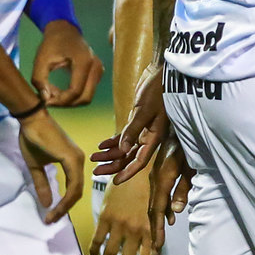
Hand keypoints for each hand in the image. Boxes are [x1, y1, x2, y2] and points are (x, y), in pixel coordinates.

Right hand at [19, 106, 86, 222]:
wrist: (31, 120)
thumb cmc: (33, 138)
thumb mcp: (36, 166)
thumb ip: (42, 184)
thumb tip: (46, 204)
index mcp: (73, 163)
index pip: (73, 189)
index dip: (63, 205)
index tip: (50, 216)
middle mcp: (80, 161)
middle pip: (77, 192)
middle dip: (64, 209)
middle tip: (51, 220)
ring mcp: (78, 160)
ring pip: (76, 190)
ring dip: (65, 206)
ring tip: (52, 217)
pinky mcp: (72, 159)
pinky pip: (73, 184)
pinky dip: (66, 198)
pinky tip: (56, 206)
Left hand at [31, 20, 103, 106]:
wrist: (65, 30)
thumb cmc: (52, 43)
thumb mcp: (40, 60)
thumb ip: (39, 80)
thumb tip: (45, 99)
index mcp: (84, 62)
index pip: (76, 91)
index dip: (61, 100)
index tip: (46, 101)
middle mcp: (96, 67)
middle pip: (85, 98)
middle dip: (66, 103)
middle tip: (49, 101)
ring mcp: (99, 70)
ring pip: (87, 96)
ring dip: (70, 100)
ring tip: (53, 94)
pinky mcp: (97, 73)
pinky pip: (87, 91)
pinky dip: (74, 95)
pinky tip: (60, 90)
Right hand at [89, 165, 155, 254]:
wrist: (135, 168)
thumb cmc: (151, 186)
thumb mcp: (159, 208)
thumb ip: (158, 229)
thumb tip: (157, 249)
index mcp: (149, 229)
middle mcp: (135, 230)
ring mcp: (119, 224)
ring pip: (110, 253)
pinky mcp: (105, 216)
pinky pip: (98, 238)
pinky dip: (94, 249)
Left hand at [93, 66, 167, 182]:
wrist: (161, 73)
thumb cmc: (157, 90)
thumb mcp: (144, 111)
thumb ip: (133, 130)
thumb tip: (124, 150)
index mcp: (154, 137)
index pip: (140, 160)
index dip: (127, 172)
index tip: (114, 182)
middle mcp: (150, 136)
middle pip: (130, 157)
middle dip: (113, 165)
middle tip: (96, 172)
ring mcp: (144, 129)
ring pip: (126, 147)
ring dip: (110, 153)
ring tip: (94, 157)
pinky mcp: (138, 120)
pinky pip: (125, 135)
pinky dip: (113, 141)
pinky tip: (101, 145)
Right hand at [146, 135, 191, 250]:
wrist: (179, 118)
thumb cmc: (192, 141)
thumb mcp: (192, 164)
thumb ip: (184, 187)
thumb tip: (175, 211)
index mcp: (164, 176)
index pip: (159, 208)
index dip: (158, 228)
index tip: (157, 246)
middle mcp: (157, 175)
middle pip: (154, 206)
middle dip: (155, 228)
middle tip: (155, 248)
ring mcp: (157, 171)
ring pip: (155, 199)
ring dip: (157, 218)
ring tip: (158, 237)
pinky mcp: (160, 168)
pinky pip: (157, 190)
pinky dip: (160, 205)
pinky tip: (167, 215)